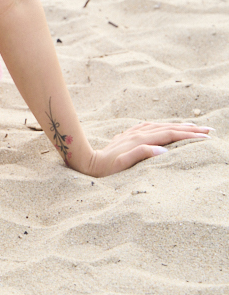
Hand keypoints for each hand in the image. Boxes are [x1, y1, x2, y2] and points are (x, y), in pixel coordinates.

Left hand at [84, 120, 213, 177]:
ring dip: (177, 126)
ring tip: (192, 126)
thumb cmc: (105, 168)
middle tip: (208, 129)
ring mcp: (133, 134)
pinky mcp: (127, 136)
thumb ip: (142, 154)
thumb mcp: (122, 164)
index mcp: (141, 140)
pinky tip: (164, 127)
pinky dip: (161, 126)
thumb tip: (164, 150)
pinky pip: (149, 128)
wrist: (87, 162)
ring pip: (160, 126)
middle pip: (168, 128)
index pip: (170, 135)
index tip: (206, 135)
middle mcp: (138, 134)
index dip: (189, 135)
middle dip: (189, 128)